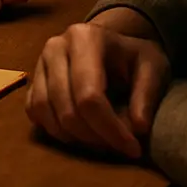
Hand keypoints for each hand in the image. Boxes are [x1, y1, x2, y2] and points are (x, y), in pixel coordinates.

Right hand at [26, 18, 170, 158]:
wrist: (111, 46)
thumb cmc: (132, 56)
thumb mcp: (153, 67)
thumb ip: (147, 95)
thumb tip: (137, 129)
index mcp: (85, 38)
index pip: (90, 96)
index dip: (110, 129)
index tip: (134, 148)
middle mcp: (55, 46)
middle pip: (67, 109)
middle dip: (95, 138)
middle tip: (119, 147)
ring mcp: (39, 62)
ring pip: (46, 112)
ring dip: (75, 138)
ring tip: (102, 141)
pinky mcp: (33, 79)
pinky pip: (34, 111)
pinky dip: (55, 130)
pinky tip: (80, 133)